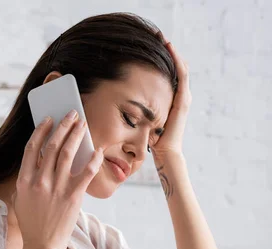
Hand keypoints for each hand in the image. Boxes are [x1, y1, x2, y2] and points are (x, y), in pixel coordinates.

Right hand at [13, 111, 103, 248]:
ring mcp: (57, 189)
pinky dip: (93, 159)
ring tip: (81, 124)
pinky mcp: (73, 197)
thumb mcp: (21, 199)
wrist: (42, 246)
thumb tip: (43, 158)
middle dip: (63, 126)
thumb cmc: (32, 223)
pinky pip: (86, 172)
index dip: (41, 131)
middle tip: (71, 114)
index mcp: (24, 181)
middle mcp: (40, 182)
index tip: (48, 120)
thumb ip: (29, 179)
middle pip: (52, 146)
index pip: (32, 148)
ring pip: (68, 153)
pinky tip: (98, 150)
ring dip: (76, 134)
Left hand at [150, 35, 191, 159]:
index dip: (162, 61)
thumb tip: (122, 106)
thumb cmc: (154, 142)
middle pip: (176, 68)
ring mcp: (184, 98)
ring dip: (172, 52)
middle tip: (157, 37)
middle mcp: (180, 97)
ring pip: (181, 68)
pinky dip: (176, 60)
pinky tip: (169, 48)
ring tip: (163, 38)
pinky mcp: (183, 100)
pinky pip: (182, 75)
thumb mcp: (145, 121)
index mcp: (171, 100)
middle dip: (167, 53)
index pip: (168, 75)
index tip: (150, 49)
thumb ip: (140, 112)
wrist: (166, 153)